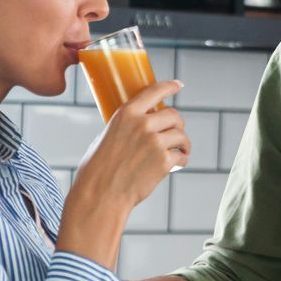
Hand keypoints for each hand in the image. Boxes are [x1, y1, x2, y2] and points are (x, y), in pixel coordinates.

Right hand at [73, 80, 189, 208]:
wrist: (100, 195)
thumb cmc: (97, 170)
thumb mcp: (107, 136)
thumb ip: (126, 127)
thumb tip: (139, 127)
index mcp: (126, 114)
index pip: (154, 91)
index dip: (169, 87)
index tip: (178, 85)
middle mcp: (142, 124)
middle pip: (174, 115)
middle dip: (177, 125)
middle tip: (175, 133)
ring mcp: (155, 142)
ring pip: (181, 135)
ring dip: (183, 143)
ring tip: (179, 151)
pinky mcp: (164, 161)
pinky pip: (181, 156)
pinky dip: (181, 160)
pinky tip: (176, 163)